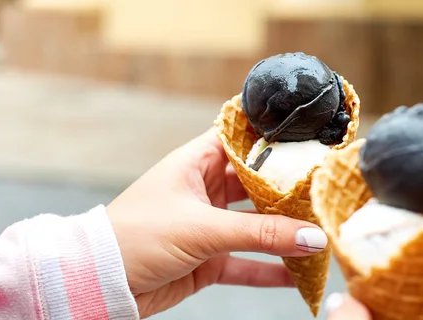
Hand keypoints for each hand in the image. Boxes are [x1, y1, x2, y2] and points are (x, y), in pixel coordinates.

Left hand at [106, 128, 327, 317]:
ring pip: (256, 225)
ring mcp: (208, 225)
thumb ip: (260, 234)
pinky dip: (269, 269)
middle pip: (256, 184)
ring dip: (283, 232)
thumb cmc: (135, 237)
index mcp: (196, 163)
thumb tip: (311, 237)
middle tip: (324, 191)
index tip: (308, 139)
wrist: (98, 283)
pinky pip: (247, 262)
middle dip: (288, 190)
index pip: (242, 139)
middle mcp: (205, 189)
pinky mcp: (208, 258)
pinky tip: (296, 274)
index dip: (273, 138)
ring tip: (318, 234)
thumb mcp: (202, 229)